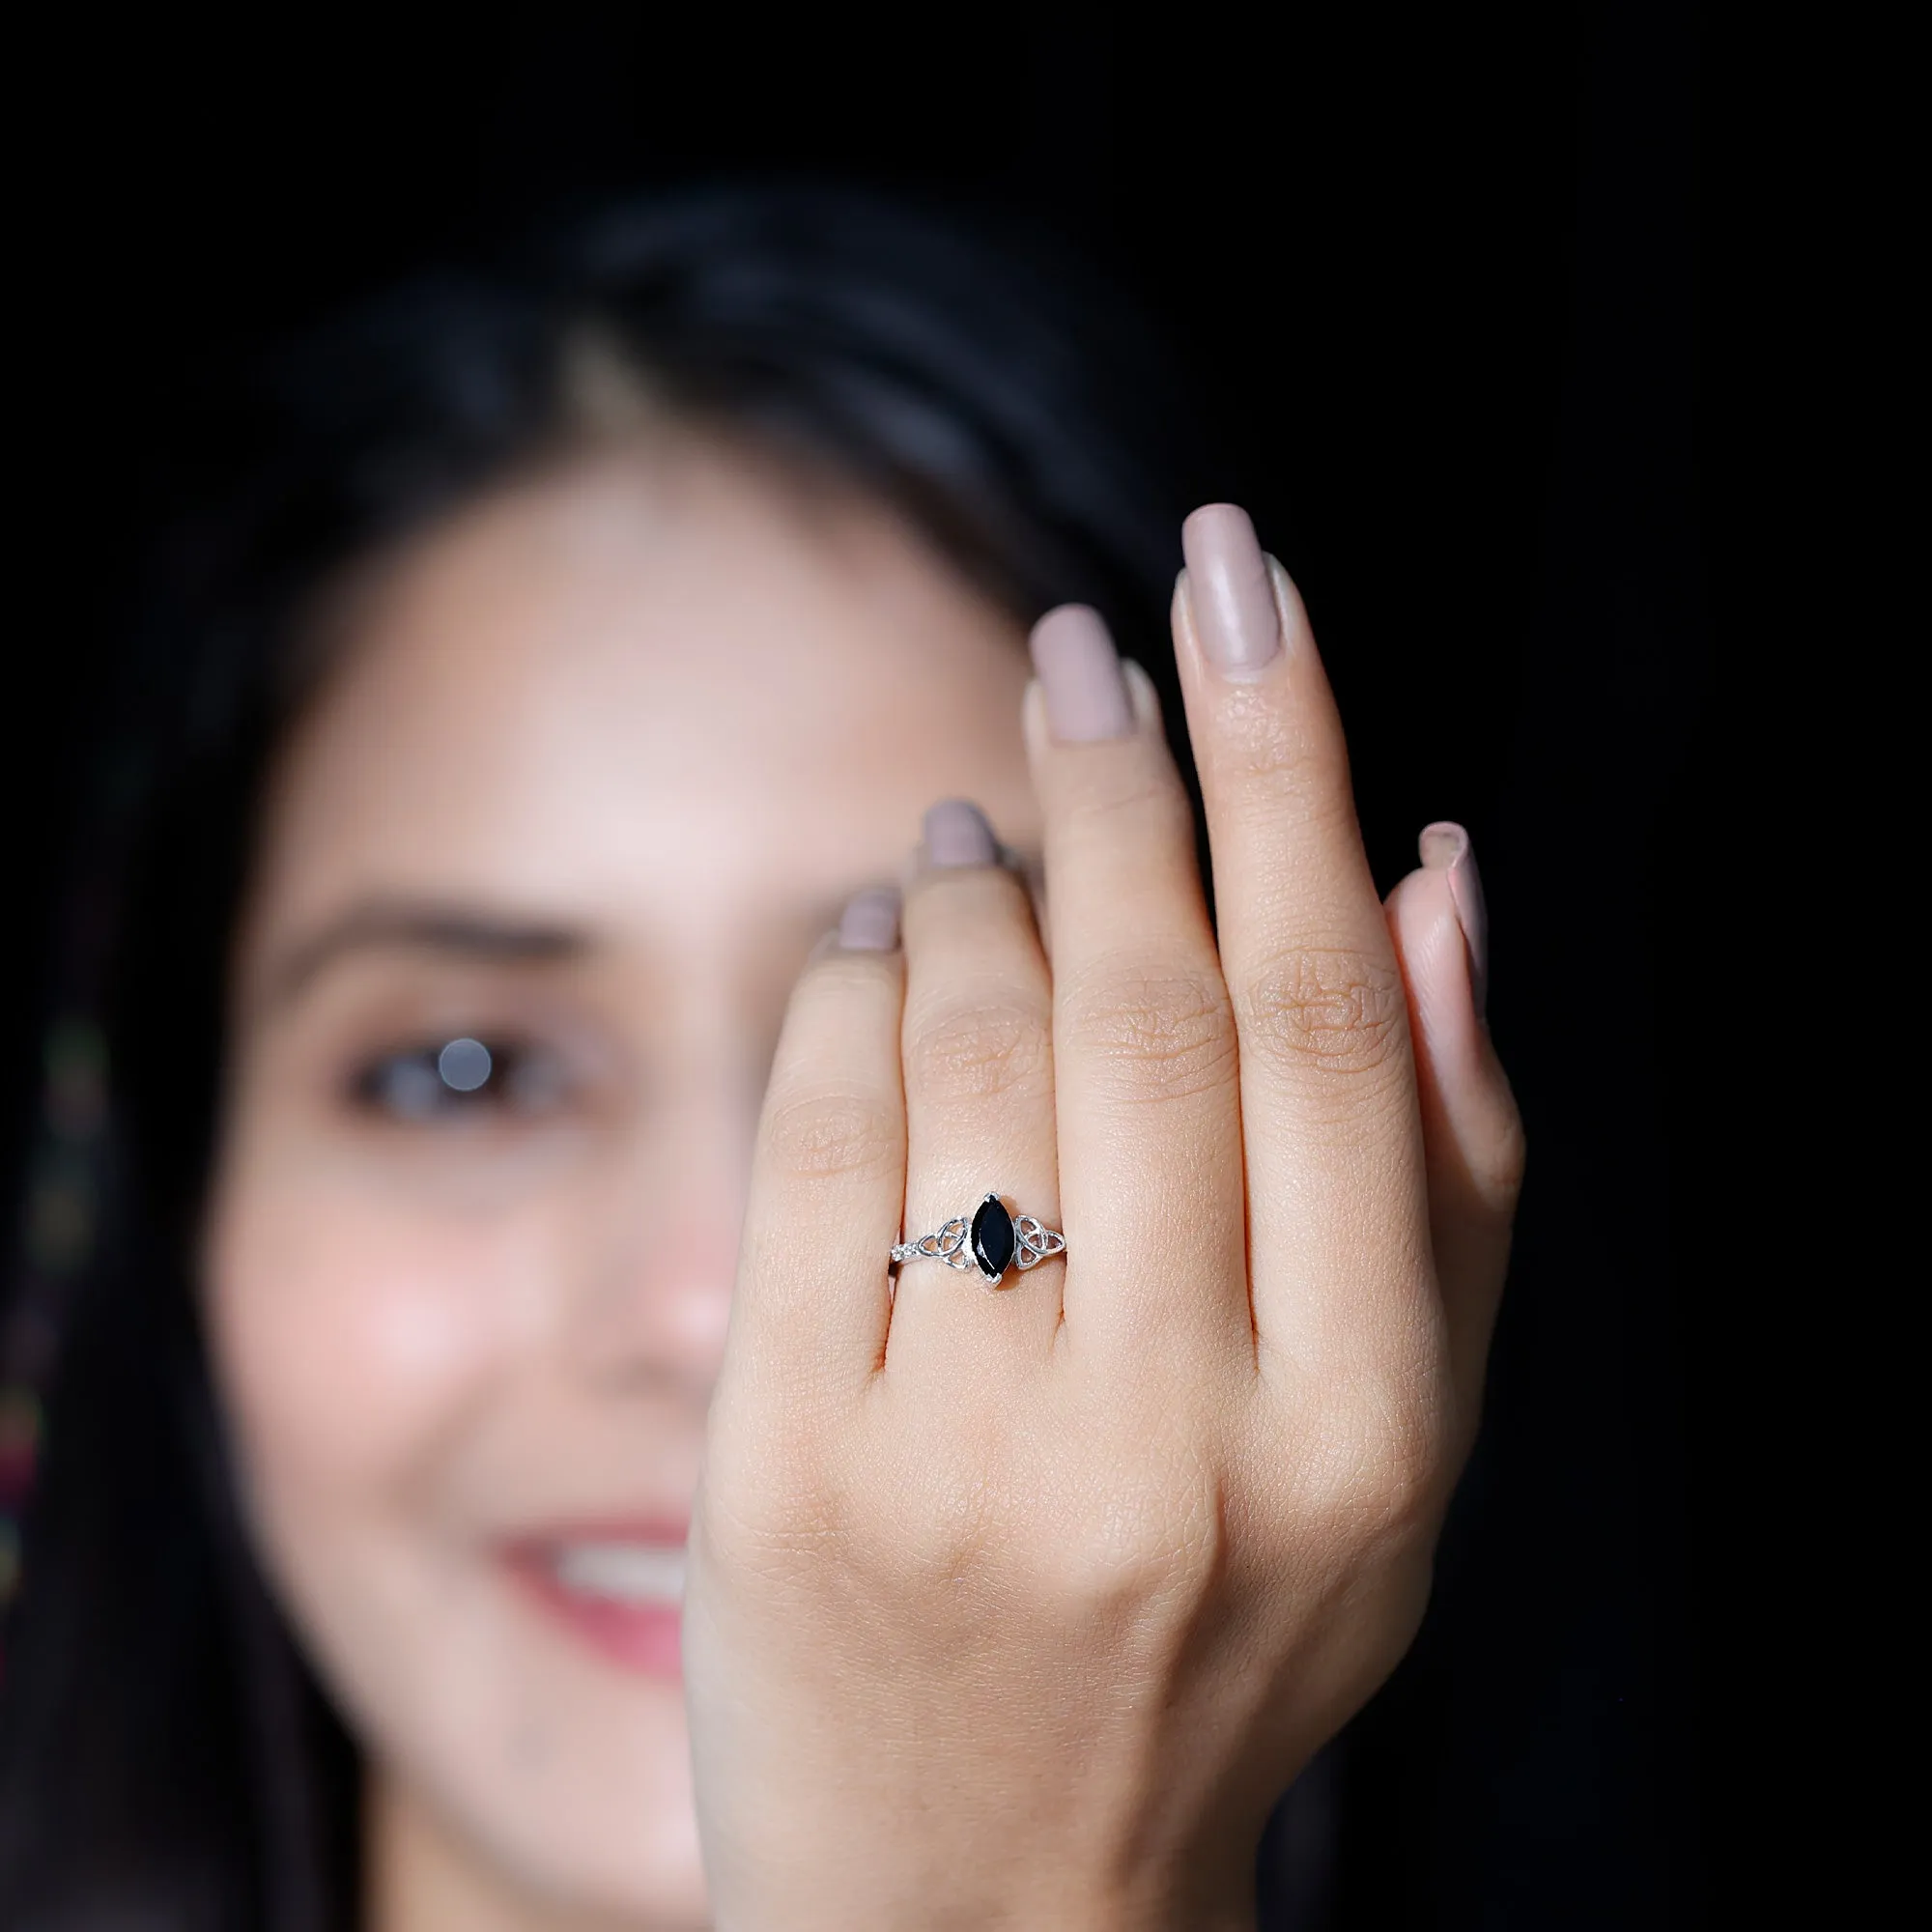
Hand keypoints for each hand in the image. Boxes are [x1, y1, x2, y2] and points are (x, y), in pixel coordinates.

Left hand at [684, 505, 1524, 1930]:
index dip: (1284, 764)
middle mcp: (1173, 1428)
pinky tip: (872, 932)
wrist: (993, 1902)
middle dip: (1122, 773)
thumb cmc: (1226, 1637)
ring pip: (969, 1052)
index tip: (1240, 585)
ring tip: (989, 802)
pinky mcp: (785, 1473)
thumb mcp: (1403, 1445)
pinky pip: (811, 1152)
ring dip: (974, 879)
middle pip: (1148, 1002)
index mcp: (1362, 1416)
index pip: (1320, 1013)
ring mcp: (964, 1455)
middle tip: (1094, 636)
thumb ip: (1443, 1163)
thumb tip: (1433, 874)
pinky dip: (843, 996)